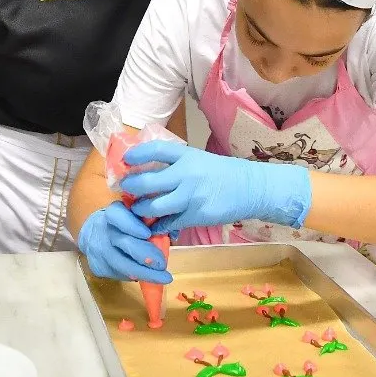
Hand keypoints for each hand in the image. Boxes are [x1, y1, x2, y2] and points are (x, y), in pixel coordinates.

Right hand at [78, 203, 171, 283]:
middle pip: (122, 242)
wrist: (95, 235)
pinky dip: (135, 276)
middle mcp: (105, 230)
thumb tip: (173, 232)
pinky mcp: (98, 267)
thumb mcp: (135, 216)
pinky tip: (148, 278)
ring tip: (162, 277)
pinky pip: (118, 274)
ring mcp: (99, 250)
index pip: (117, 215)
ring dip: (144, 272)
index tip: (148, 234)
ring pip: (120, 263)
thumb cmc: (125, 223)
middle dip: (144, 254)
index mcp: (115, 212)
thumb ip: (152, 221)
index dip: (131, 225)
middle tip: (162, 264)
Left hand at [119, 142, 310, 233]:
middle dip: (130, 187)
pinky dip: (158, 226)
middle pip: (147, 181)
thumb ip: (176, 163)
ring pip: (154, 206)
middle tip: (124, 189)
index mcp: (188, 156)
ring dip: (140, 209)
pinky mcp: (196, 215)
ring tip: (137, 210)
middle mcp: (187, 174)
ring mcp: (191, 196)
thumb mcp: (199, 159)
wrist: (250, 189)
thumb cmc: (223, 173)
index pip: (156, 150)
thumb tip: (148, 169)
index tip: (125, 160)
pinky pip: (169, 223)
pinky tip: (153, 225)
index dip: (137, 154)